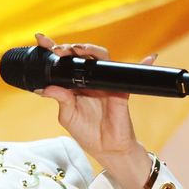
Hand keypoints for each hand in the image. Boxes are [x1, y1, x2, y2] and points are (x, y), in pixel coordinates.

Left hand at [34, 34, 153, 188]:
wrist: (107, 149)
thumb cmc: (87, 133)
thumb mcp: (68, 116)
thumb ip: (60, 100)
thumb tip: (44, 88)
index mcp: (73, 84)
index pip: (62, 62)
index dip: (52, 48)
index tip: (40, 39)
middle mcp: (88, 79)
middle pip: (80, 54)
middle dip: (68, 48)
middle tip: (58, 50)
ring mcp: (104, 81)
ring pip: (100, 57)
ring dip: (90, 49)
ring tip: (78, 49)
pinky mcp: (120, 88)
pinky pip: (128, 73)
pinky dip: (142, 63)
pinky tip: (149, 57)